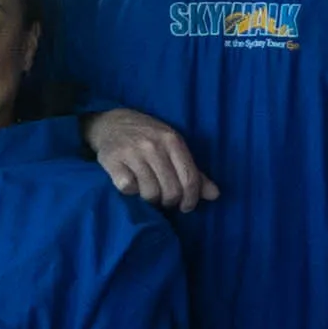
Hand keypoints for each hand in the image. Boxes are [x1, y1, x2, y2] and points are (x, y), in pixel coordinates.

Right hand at [86, 108, 217, 211]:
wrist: (112, 122)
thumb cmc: (148, 136)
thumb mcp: (173, 147)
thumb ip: (193, 171)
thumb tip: (215, 195)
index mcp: (173, 141)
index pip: (190, 178)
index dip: (191, 199)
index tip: (186, 206)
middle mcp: (153, 146)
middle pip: (171, 190)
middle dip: (170, 202)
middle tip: (165, 200)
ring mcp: (132, 153)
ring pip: (150, 192)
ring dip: (150, 199)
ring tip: (148, 192)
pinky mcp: (112, 161)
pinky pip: (127, 188)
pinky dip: (130, 191)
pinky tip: (131, 183)